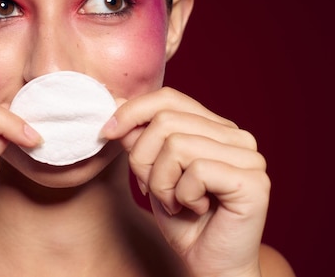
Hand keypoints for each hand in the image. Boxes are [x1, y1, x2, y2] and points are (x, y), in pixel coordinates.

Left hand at [103, 87, 268, 276]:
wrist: (208, 264)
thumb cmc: (181, 218)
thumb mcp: (151, 171)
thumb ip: (140, 138)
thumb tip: (118, 103)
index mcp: (214, 128)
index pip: (168, 98)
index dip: (132, 111)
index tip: (107, 133)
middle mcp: (236, 136)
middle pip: (166, 121)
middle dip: (143, 159)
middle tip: (150, 188)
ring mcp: (249, 157)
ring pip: (176, 145)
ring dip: (161, 182)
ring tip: (175, 202)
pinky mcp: (253, 181)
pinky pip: (196, 171)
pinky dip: (182, 195)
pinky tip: (196, 209)